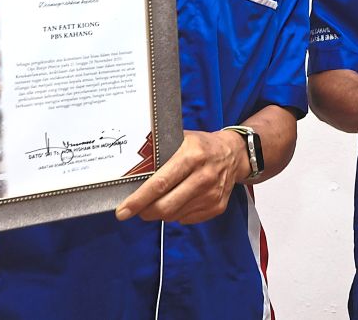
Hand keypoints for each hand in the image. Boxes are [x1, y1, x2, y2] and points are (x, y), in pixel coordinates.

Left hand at [116, 130, 243, 223]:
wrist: (234, 153)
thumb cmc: (201, 145)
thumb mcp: (181, 138)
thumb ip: (160, 152)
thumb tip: (130, 169)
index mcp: (192, 156)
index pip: (160, 183)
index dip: (138, 200)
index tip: (122, 211)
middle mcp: (204, 176)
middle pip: (166, 206)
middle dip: (145, 212)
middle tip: (136, 210)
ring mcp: (212, 194)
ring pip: (174, 215)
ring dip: (160, 213)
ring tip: (158, 201)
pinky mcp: (217, 206)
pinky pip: (186, 219)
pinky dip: (176, 214)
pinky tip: (178, 201)